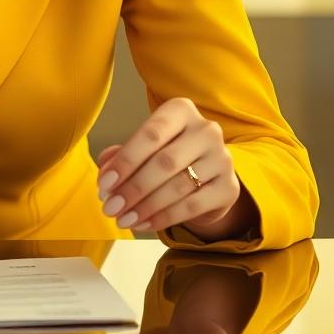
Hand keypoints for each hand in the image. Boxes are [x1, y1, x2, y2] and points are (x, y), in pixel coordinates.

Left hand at [96, 98, 254, 239]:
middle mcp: (206, 130)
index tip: (104, 184)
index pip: (151, 134)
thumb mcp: (144, 147)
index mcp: (181, 110)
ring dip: (145, 206)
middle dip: (132, 188)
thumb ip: (121, 154)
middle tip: (110, 207)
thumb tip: (105, 172)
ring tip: (123, 219)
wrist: (208, 174)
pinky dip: (164, 218)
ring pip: (178, 186)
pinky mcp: (229, 187)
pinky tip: (143, 224)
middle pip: (164, 162)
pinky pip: (192, 206)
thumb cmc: (167, 153)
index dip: (125, 160)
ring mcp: (222, 158)